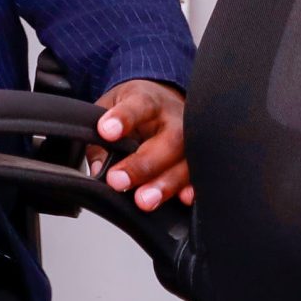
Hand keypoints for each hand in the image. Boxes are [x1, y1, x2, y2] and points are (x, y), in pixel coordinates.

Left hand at [91, 79, 192, 211]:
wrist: (162, 103)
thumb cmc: (131, 109)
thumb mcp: (109, 111)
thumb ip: (100, 140)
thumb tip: (99, 170)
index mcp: (148, 100)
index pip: (138, 105)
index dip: (124, 118)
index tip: (106, 131)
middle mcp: (175, 118)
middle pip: (168, 140)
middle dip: (143, 164)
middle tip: (117, 181)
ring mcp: (192, 139)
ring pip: (187, 161)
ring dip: (166, 183)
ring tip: (144, 200)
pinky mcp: (200, 160)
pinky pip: (200, 176)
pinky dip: (193, 189)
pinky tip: (183, 199)